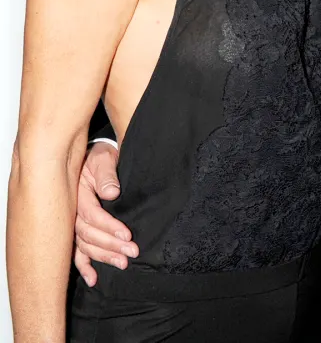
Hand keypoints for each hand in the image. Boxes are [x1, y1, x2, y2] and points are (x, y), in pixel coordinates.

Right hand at [74, 143, 136, 285]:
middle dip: (110, 245)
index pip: (92, 215)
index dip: (109, 226)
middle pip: (89, 234)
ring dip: (103, 256)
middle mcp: (72, 212)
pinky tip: (93, 279)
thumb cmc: (99, 157)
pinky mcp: (76, 230)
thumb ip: (107, 173)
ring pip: (85, 245)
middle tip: (131, 253)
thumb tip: (111, 192)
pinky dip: (84, 267)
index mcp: (77, 194)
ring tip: (122, 264)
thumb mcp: (104, 158)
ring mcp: (72, 223)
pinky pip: (76, 252)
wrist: (91, 158)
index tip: (127, 234)